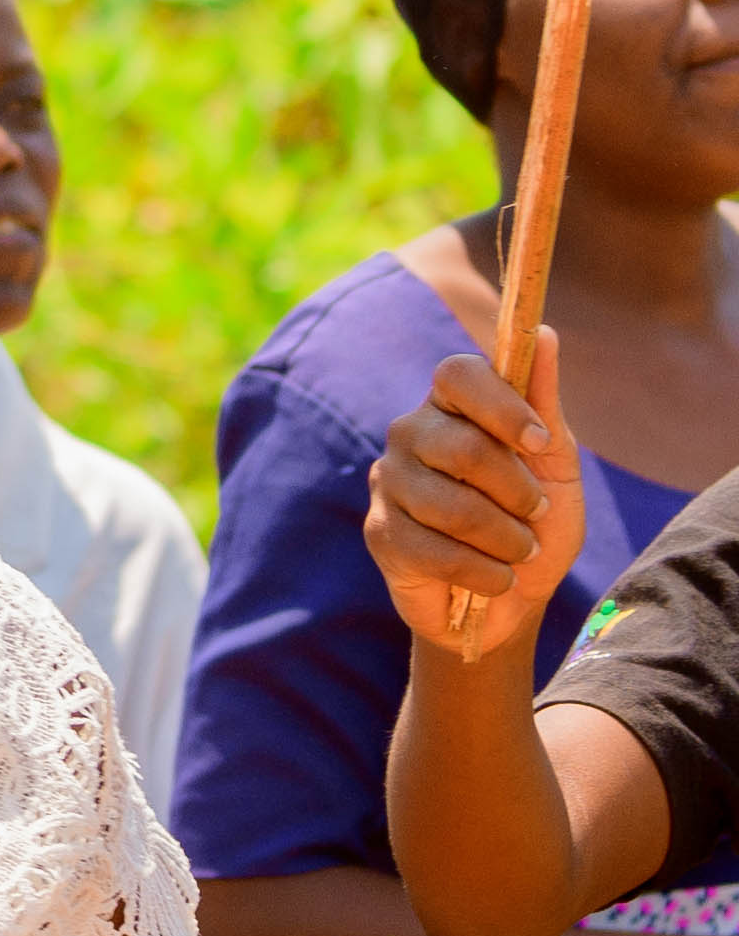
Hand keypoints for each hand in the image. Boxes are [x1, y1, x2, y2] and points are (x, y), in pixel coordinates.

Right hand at [370, 351, 586, 653]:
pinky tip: (494, 577)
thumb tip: (549, 334)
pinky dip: (484, 572)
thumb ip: (546, 406)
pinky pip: (436, 551)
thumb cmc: (536, 525)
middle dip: (516, 491)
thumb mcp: (555, 468)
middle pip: (461, 446)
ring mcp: (389, 483)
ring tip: (516, 551)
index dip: (502, 406)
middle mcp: (410, 434)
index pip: (458, 373)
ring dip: (506, 540)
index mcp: (452, 408)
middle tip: (536, 513)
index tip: (540, 444)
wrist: (512, 601)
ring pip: (451, 506)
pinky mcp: (380, 533)